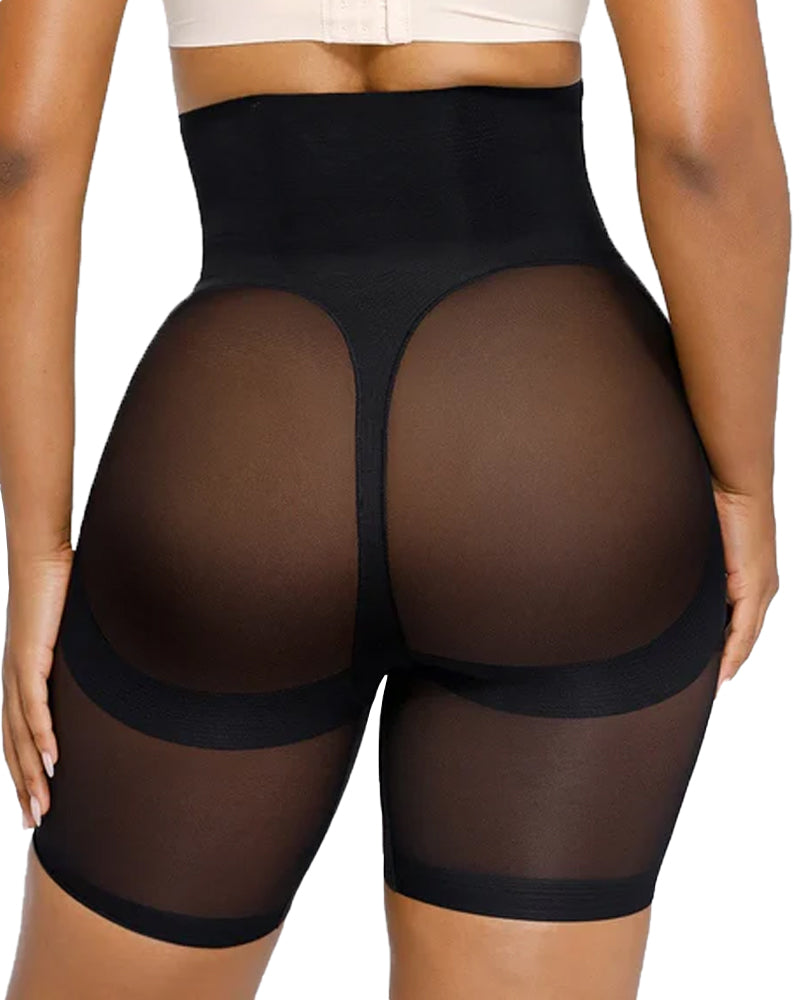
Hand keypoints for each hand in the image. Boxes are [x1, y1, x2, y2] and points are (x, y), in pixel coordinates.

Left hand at [2, 546, 72, 827]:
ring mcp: (17, 671)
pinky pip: (35, 706)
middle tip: (36, 821)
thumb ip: (80, 659)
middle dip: (25, 786)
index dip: (25, 770)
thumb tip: (108, 671)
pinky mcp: (29, 658)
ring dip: (32, 772)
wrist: (41, 558)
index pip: (18, 734)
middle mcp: (12, 681)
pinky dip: (42, 736)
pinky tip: (51, 760)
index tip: (36, 800)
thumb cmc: (58, 589)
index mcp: (20, 678)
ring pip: (21, 734)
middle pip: (15, 745)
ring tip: (44, 804)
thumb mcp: (71, 635)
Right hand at [713, 484, 778, 692]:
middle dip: (731, 660)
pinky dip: (734, 651)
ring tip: (716, 682)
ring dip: (732, 660)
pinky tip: (725, 669)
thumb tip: (675, 579)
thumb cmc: (719, 505)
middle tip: (714, 683)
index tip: (717, 668)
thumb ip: (698, 567)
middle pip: (747, 634)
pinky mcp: (754, 586)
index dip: (731, 646)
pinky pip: (744, 629)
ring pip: (747, 636)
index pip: (742, 620)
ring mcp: (761, 587)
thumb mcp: (706, 545)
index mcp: (752, 577)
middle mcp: (763, 586)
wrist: (736, 485)